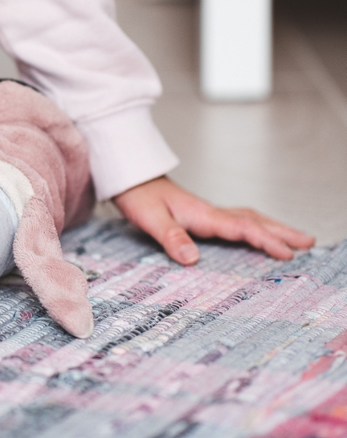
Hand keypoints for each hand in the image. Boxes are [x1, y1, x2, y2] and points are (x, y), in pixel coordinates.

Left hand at [113, 176, 313, 264]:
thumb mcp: (150, 219)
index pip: (242, 227)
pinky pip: (237, 221)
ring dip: (272, 228)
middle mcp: (210, 213)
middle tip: (308, 242)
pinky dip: (255, 227)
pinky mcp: (201, 215)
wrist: (129, 178)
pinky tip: (258, 234)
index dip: (265, 240)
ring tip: (295, 238)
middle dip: (282, 232)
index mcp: (203, 214)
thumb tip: (192, 259)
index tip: (288, 253)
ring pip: (248, 218)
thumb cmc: (139, 197)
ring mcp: (207, 213)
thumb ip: (171, 238)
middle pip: (254, 220)